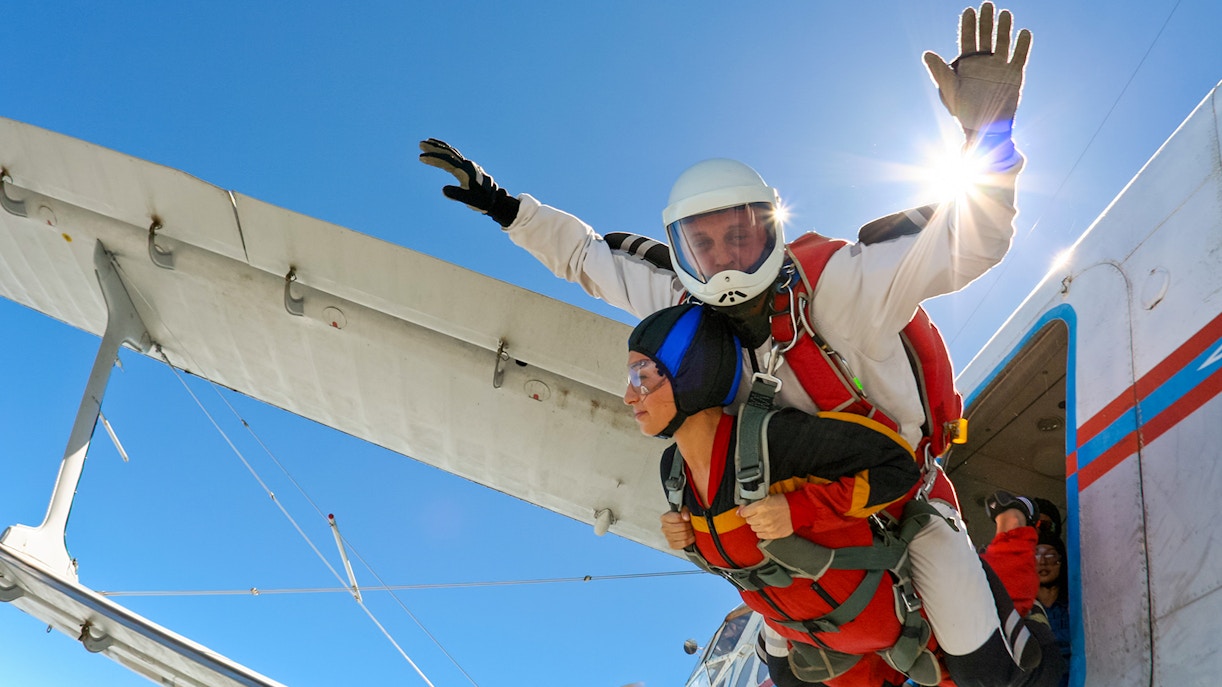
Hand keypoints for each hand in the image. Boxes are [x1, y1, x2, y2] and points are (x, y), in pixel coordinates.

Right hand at [418, 138, 519, 226]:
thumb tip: (443, 190)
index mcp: (466, 172)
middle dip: (434, 148)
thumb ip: (458, 195)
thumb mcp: (471, 201)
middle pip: (449, 153)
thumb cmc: (483, 202)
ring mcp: (468, 165)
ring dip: (439, 147)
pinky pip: (455, 156)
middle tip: (420, 144)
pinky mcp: (468, 168)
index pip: (447, 162)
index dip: (434, 159)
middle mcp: (468, 165)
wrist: (496, 200)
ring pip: (452, 152)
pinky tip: (441, 152)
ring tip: (427, 143)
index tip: (421, 158)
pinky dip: (446, 152)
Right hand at [660, 508, 695, 549]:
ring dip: (690, 533)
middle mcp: (664, 528)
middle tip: (691, 525)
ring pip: (683, 536)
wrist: (681, 525)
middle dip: (689, 526)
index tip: (688, 519)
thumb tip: (686, 517)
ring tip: (691, 530)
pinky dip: (689, 541)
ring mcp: (667, 537)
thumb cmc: (681, 517)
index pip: (677, 518)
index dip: (685, 519)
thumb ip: (684, 510)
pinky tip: (690, 537)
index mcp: (664, 518)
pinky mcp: (672, 545)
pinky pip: (683, 544)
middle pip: (681, 528)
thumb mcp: (683, 509)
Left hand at [738, 494, 792, 539]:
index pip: (744, 512)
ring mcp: (768, 527)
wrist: (797, 510)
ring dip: (757, 524)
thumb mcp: (767, 497)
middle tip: (760, 514)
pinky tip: (767, 526)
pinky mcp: (773, 534)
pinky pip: (760, 535)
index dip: (746, 511)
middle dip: (753, 517)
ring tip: (765, 520)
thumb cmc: (784, 502)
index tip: (749, 510)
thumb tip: (739, 511)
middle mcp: (763, 518)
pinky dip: (762, 531)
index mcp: (761, 506)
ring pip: (753, 528)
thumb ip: (752, 504)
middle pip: (748, 521)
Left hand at [923, 3, 1031, 138]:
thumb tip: (926, 53)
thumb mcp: (950, 91)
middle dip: (986, 21)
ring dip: (1004, 28)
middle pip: (985, 37)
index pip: (967, 40)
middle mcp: (983, 62)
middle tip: (987, 4)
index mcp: (966, 65)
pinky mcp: (1014, 74)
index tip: (969, 11)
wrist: (985, 128)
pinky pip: (1020, 56)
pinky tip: (1023, 32)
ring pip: (1003, 42)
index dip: (968, 26)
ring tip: (1005, 13)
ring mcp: (999, 67)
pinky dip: (1022, 45)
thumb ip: (940, 72)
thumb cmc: (964, 112)